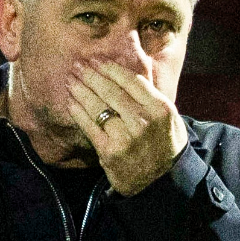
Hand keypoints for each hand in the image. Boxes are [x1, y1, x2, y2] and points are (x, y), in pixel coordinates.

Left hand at [66, 61, 187, 195]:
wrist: (163, 180)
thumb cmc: (165, 143)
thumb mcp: (168, 116)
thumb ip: (150, 95)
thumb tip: (125, 71)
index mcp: (160, 108)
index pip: (131, 81)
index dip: (110, 68)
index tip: (96, 60)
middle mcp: (144, 121)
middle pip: (111, 91)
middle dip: (91, 76)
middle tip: (77, 65)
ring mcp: (126, 137)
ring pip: (98, 107)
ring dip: (80, 90)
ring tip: (71, 81)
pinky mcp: (110, 152)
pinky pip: (89, 126)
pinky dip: (78, 112)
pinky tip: (71, 102)